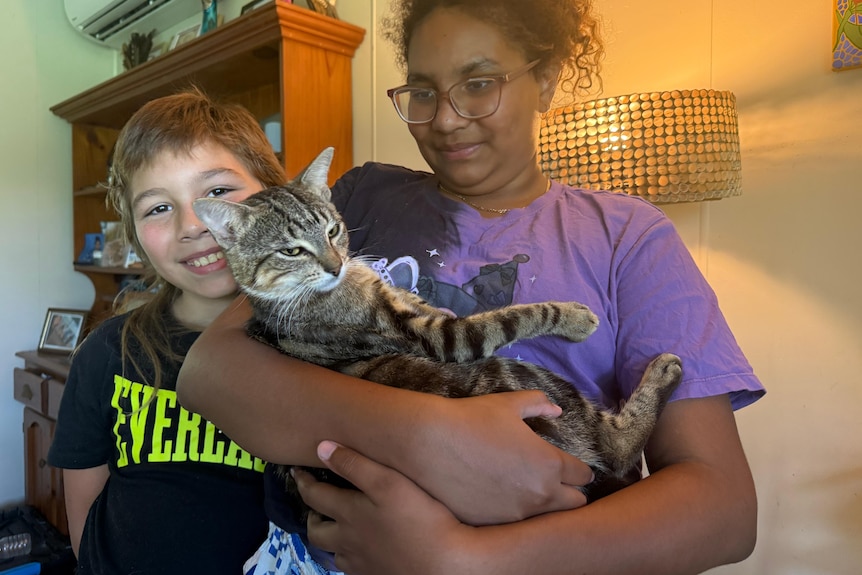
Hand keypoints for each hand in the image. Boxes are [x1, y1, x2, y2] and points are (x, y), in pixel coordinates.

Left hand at [297, 441, 472, 574]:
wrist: (444, 564)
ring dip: (331, 538)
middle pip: (316, 532)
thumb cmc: (420, 517)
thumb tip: (321, 448)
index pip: (314, 495)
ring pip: (334, 553)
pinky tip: (364, 550)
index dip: (303, 482)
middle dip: (311, 516)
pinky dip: (351, 556)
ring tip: (339, 528)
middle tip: (315, 507)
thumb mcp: (388, 481)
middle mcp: (348, 541)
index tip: (297, 472)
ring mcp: (361, 564)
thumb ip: (354, 464)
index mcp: (348, 514)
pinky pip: (353, 568)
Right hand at [401, 390, 591, 523]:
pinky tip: (497, 496)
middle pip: (575, 504)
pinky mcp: (493, 525)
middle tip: (549, 479)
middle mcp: (540, 495)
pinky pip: (515, 524)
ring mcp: (516, 515)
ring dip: (541, 504)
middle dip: (568, 491)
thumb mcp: (508, 404)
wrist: (429, 443)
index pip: (583, 475)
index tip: (566, 464)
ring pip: (546, 517)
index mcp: (550, 464)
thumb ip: (538, 404)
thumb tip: (556, 410)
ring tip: (522, 488)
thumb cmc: (471, 418)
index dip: (577, 467)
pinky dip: (513, 512)